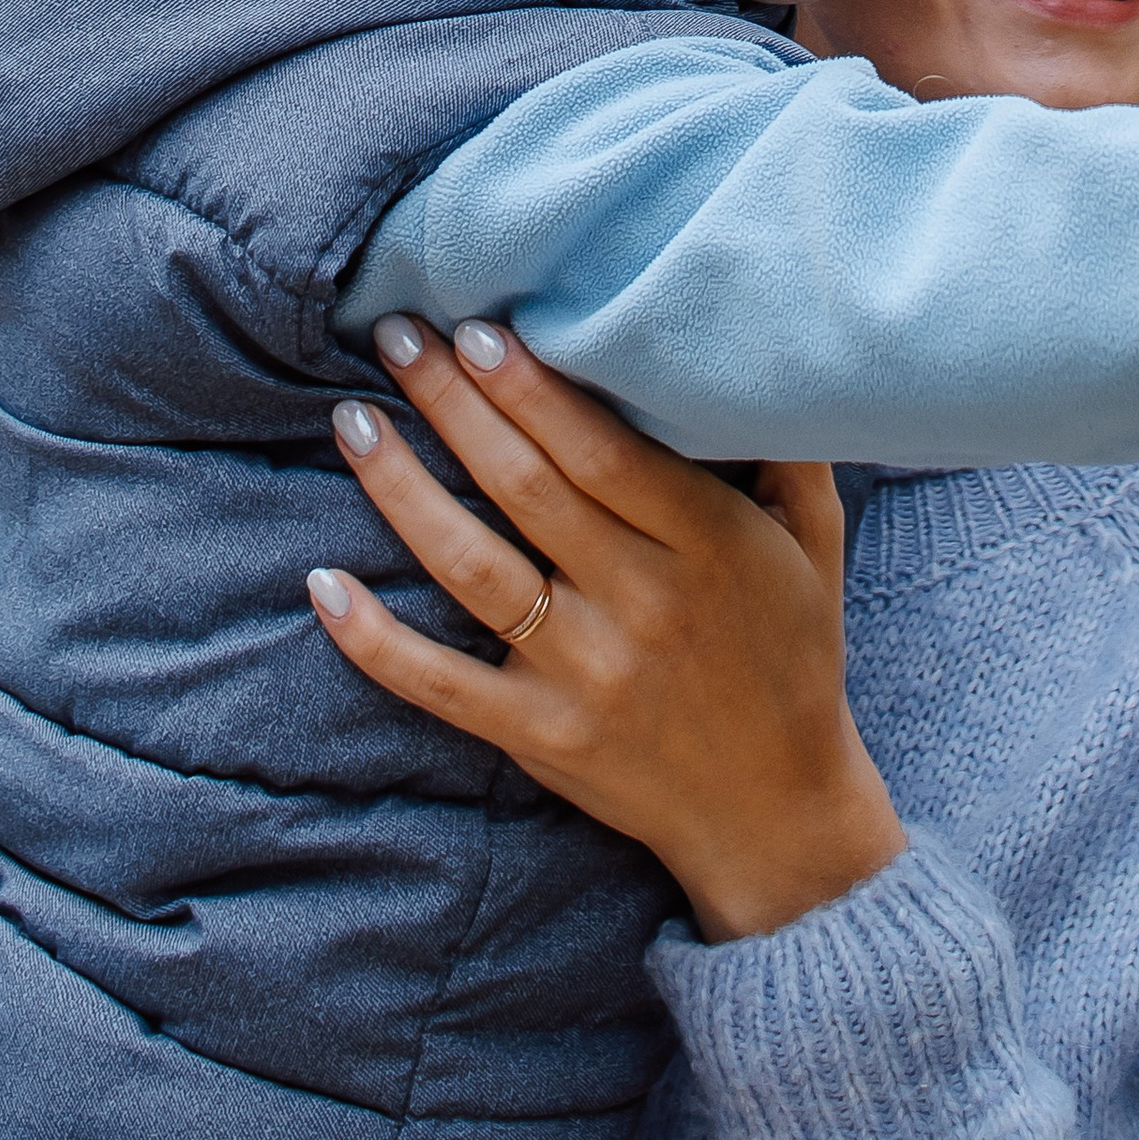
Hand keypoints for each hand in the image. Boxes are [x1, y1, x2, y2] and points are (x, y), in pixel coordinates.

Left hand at [305, 314, 905, 943]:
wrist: (776, 811)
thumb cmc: (793, 653)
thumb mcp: (815, 544)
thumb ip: (788, 448)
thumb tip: (748, 344)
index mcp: (710, 548)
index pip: (604, 453)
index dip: (533, 390)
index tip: (478, 328)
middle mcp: (644, 607)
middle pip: (526, 489)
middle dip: (454, 403)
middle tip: (398, 334)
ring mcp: (585, 677)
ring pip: (473, 568)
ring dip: (403, 490)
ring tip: (354, 420)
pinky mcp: (540, 736)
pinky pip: (441, 683)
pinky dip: (375, 640)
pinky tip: (323, 584)